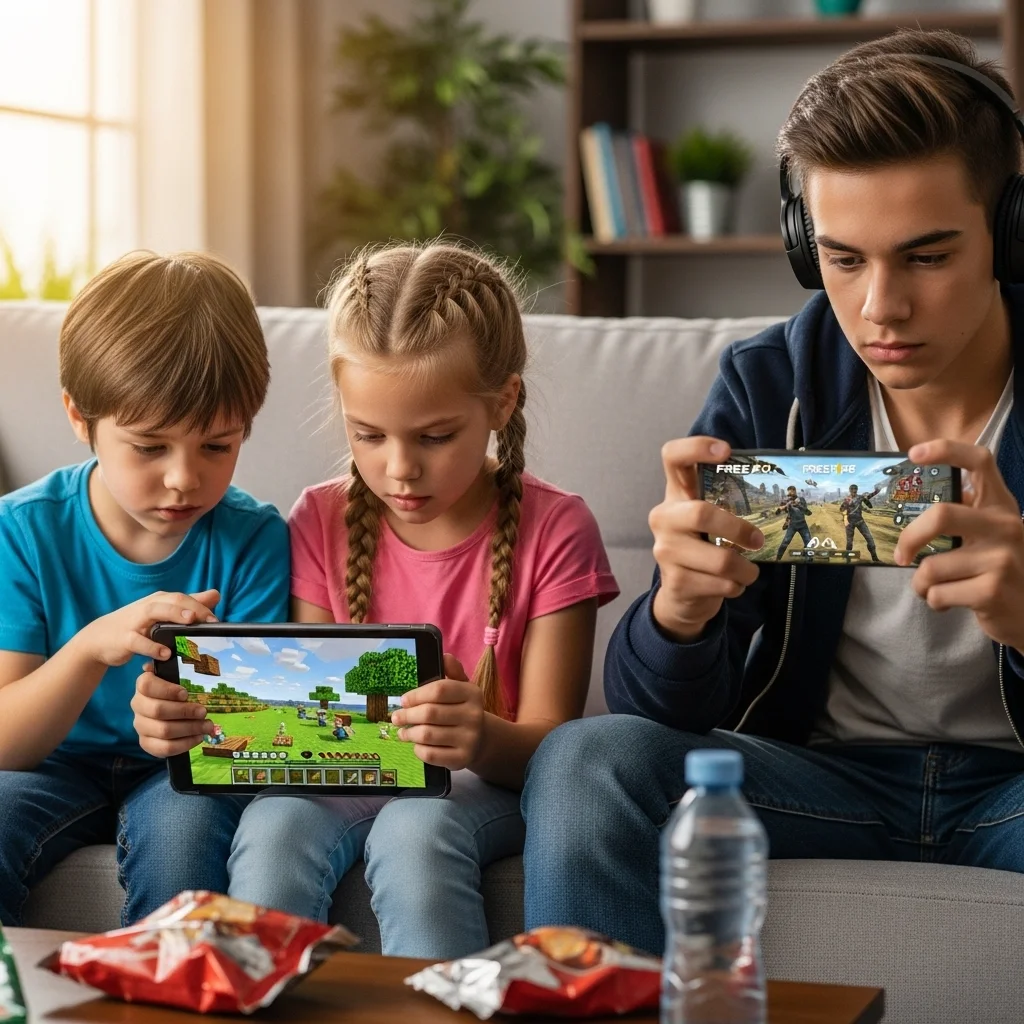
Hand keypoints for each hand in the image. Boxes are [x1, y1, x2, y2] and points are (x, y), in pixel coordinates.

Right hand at [73, 590, 219, 667]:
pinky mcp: (124, 638)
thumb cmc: (137, 625)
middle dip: (194, 608)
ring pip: (155, 612)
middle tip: (211, 621)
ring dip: (174, 616)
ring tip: (191, 623)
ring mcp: (135, 621)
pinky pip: (138, 641)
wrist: (99, 639)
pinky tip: (165, 653)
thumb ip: (189, 605)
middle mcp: (149, 607)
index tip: (218, 620)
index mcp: (160, 601)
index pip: (183, 598)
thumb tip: (215, 594)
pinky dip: (151, 646)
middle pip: (173, 601)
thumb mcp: (163, 613)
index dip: (202, 606)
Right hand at [132, 665, 213, 756]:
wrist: (162, 714)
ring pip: (164, 730)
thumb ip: (169, 669)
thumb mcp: (173, 677)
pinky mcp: (146, 743)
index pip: (146, 685)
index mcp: (143, 686)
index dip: (167, 690)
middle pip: (158, 710)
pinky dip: (185, 744)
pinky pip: (164, 748)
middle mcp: (138, 706)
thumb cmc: (172, 692)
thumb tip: (166, 655)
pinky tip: (198, 737)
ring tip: (207, 725)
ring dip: (190, 728)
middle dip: (185, 711)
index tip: (186, 693)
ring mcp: (140, 726)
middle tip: (204, 711)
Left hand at [390, 654, 483, 770]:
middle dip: (407, 715)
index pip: (440, 690)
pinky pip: (431, 754)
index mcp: (472, 693)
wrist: (482, 739)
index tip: (403, 699)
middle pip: (430, 713)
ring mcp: (470, 739)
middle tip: (396, 717)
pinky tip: (416, 745)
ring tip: (402, 731)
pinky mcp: (462, 759)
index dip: (417, 694)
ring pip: (428, 735)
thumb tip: (444, 655)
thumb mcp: (461, 687)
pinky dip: (418, 750)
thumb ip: (452, 670)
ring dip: (409, 733)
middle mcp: (474, 715)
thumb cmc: (462, 709)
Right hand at [649, 437, 762, 641]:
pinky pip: (721, 585)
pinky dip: (736, 586)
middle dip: (738, 530)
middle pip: (701, 514)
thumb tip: (785, 492)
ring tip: (749, 572)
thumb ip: (727, 505)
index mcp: (676, 495)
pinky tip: (732, 584)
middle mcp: (664, 518)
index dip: (696, 448)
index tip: (725, 451)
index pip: (672, 457)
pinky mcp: (676, 582)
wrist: (682, 595)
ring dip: (745, 570)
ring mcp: (665, 550)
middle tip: (757, 540)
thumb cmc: (704, 548)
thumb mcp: (710, 522)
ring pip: (719, 560)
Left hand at [894, 441, 1023, 648]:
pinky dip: (934, 601)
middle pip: (941, 516)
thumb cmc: (996, 571)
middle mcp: (1006, 526)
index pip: (980, 462)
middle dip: (910, 538)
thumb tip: (910, 511)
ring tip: (939, 588)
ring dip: (923, 584)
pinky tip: (951, 602)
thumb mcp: (988, 536)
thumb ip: (962, 518)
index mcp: (1001, 506)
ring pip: (931, 567)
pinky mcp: (993, 590)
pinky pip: (937, 593)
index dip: (946, 450)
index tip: (914, 454)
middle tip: (901, 555)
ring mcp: (1003, 558)